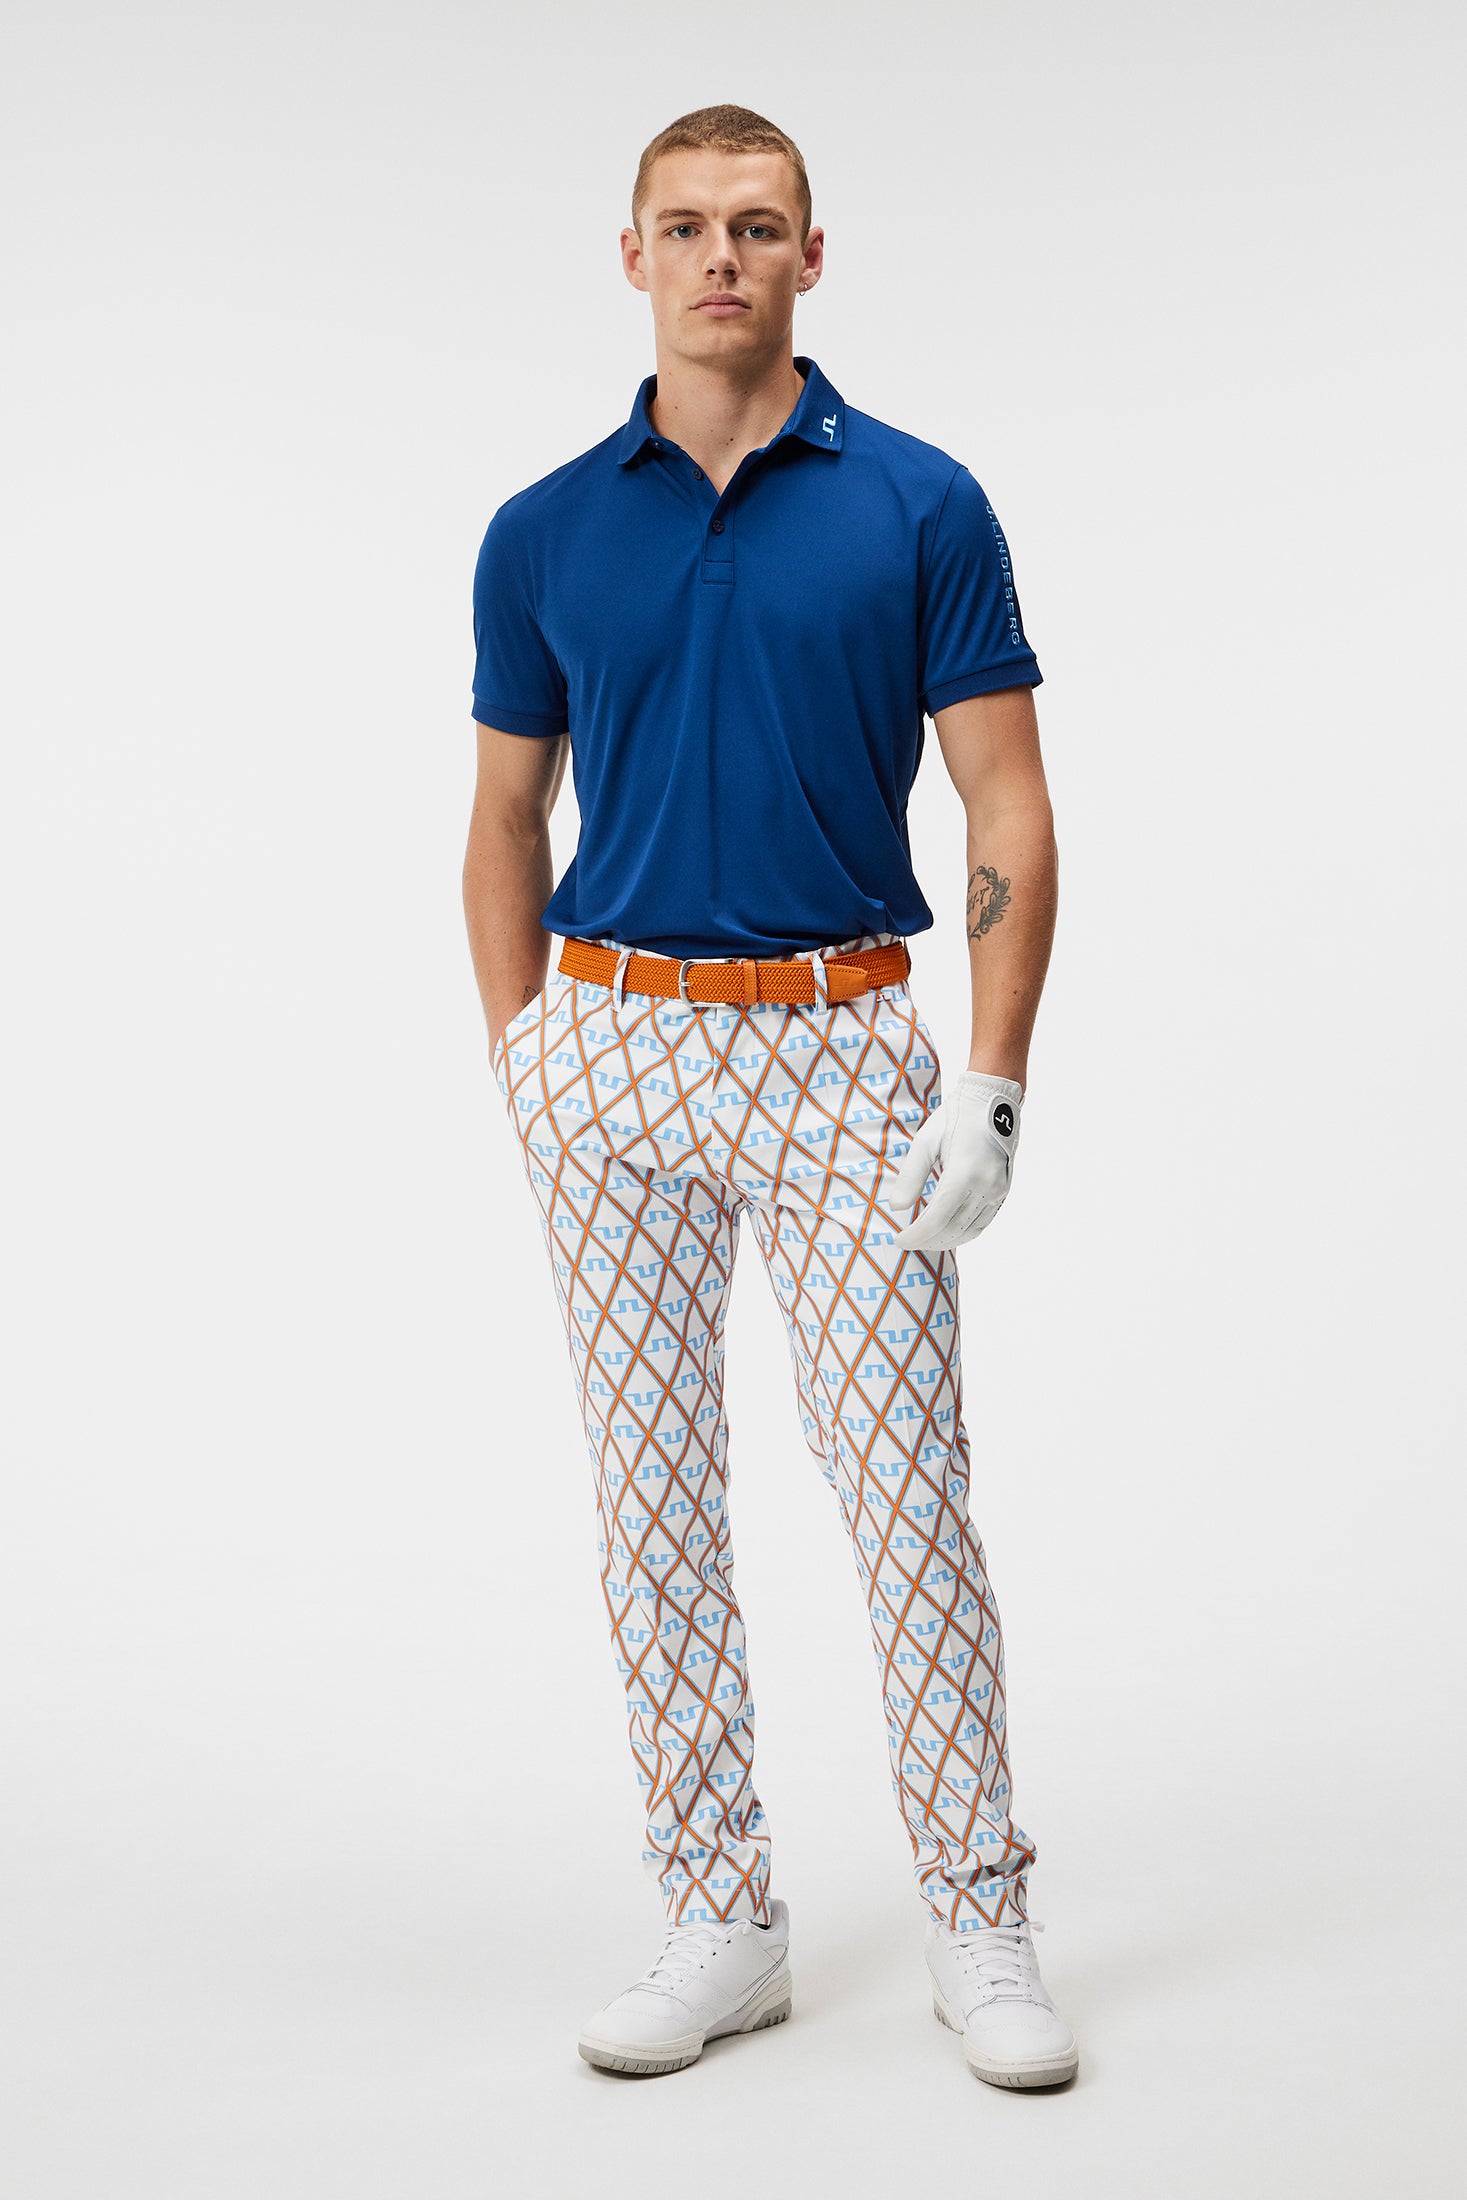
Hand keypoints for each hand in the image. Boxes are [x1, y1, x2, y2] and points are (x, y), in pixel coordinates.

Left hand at [880, 1070, 1022, 1250]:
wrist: (992, 1100)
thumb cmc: (956, 1117)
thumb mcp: (925, 1142)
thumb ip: (911, 1177)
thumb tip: (896, 1207)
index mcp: (963, 1174)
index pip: (936, 1219)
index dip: (916, 1235)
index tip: (899, 1240)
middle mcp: (984, 1187)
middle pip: (953, 1229)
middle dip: (928, 1241)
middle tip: (908, 1242)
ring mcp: (997, 1190)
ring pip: (970, 1230)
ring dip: (946, 1240)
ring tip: (925, 1241)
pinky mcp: (1003, 1190)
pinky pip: (983, 1221)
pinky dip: (965, 1232)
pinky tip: (949, 1232)